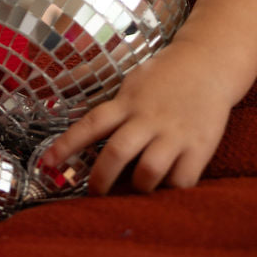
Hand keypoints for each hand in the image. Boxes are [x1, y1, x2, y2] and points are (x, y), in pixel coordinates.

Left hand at [43, 42, 232, 194]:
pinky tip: (167, 186)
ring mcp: (174, 133)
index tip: (47, 164)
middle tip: (94, 193)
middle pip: (117, 153)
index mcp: (127, 102)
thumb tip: (74, 108)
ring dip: (138, 188)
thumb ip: (113, 104)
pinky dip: (171, 189)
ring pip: (148, 172)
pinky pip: (182, 180)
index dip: (66, 145)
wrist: (209, 63)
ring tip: (136, 188)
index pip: (91, 124)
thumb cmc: (166, 75)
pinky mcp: (199, 146)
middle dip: (101, 179)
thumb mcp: (132, 81)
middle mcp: (148, 118)